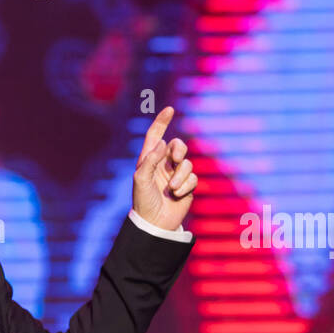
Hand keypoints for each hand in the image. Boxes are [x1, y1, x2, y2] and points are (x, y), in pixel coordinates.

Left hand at [132, 106, 196, 230]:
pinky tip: (177, 196)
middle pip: (177, 145)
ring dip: (180, 175)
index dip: (162, 121)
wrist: (155, 223)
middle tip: (175, 158)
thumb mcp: (140, 179)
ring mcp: (176, 175)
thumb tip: (164, 142)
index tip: (170, 109)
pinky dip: (186, 186)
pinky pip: (193, 178)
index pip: (155, 135)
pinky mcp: (187, 186)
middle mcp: (163, 164)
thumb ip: (150, 159)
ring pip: (187, 163)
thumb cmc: (143, 200)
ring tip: (172, 189)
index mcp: (149, 159)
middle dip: (179, 149)